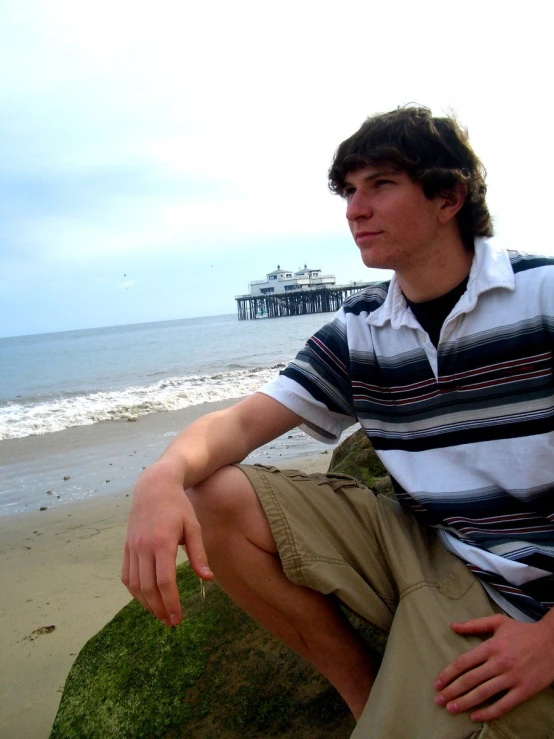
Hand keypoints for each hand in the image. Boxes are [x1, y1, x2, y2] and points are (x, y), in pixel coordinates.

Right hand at [121, 463, 212, 625]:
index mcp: (162, 542)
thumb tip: (207, 579)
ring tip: (159, 614)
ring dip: (146, 603)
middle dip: (159, 608)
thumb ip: (198, 554)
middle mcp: (143, 547)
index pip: (164, 581)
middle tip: (170, 622)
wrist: (154, 486)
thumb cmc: (178, 506)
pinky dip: (134, 591)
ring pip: (135, 584)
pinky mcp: (126, 547)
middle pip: (148, 587)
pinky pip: (127, 575)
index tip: (178, 618)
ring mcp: (132, 547)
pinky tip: (145, 599)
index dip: (171, 602)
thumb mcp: (193, 527)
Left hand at [433, 614, 553, 721]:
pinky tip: (475, 716)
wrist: (553, 642)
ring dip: (464, 703)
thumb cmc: (524, 631)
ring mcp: (512, 678)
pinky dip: (488, 713)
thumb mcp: (498, 622)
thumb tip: (452, 626)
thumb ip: (474, 624)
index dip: (448, 673)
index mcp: (491, 646)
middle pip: (470, 680)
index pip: (463, 662)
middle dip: (451, 691)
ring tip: (450, 709)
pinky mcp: (524, 691)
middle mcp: (499, 663)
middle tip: (438, 700)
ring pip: (483, 694)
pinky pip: (503, 705)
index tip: (436, 682)